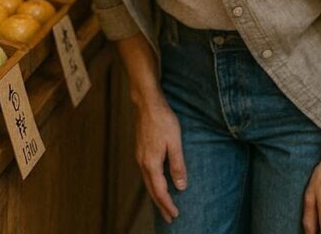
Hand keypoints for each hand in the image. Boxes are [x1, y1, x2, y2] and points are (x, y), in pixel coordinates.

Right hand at [134, 97, 186, 223]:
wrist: (147, 103)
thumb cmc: (162, 120)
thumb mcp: (175, 142)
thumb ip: (177, 165)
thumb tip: (180, 186)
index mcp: (151, 162)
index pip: (160, 191)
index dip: (167, 204)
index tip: (175, 215)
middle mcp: (143, 162)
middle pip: (151, 190)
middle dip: (160, 205)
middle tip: (169, 218)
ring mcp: (140, 155)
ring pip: (147, 182)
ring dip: (156, 195)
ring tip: (164, 204)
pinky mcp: (140, 149)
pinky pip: (146, 173)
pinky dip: (152, 183)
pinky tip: (157, 182)